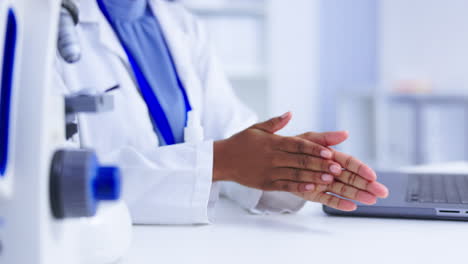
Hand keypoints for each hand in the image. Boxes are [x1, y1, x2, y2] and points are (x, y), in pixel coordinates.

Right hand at [213, 112, 344, 191]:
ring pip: (296, 174)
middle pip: (300, 160)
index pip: (297, 144)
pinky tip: (313, 188)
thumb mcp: (256, 128)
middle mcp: (273, 157)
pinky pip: (285, 186)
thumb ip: (275, 122)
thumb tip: (290, 113)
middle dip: (320, 164)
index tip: (330, 151)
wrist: (222, 160)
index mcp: (273, 142)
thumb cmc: (241, 142)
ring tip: (330, 179)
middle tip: (338, 167)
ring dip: (314, 177)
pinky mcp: (266, 183)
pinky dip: (299, 187)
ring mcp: (269, 171)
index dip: (314, 148)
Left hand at [293, 131, 388, 210]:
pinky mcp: (315, 194)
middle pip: (351, 178)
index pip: (350, 163)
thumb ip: (326, 138)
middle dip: (367, 185)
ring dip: (357, 195)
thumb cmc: (294, 147)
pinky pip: (328, 199)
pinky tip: (352, 207)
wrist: (275, 160)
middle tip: (382, 192)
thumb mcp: (309, 139)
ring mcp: (323, 183)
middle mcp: (330, 171)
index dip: (361, 169)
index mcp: (331, 156)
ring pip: (343, 190)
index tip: (372, 175)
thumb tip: (345, 133)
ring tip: (372, 201)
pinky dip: (339, 203)